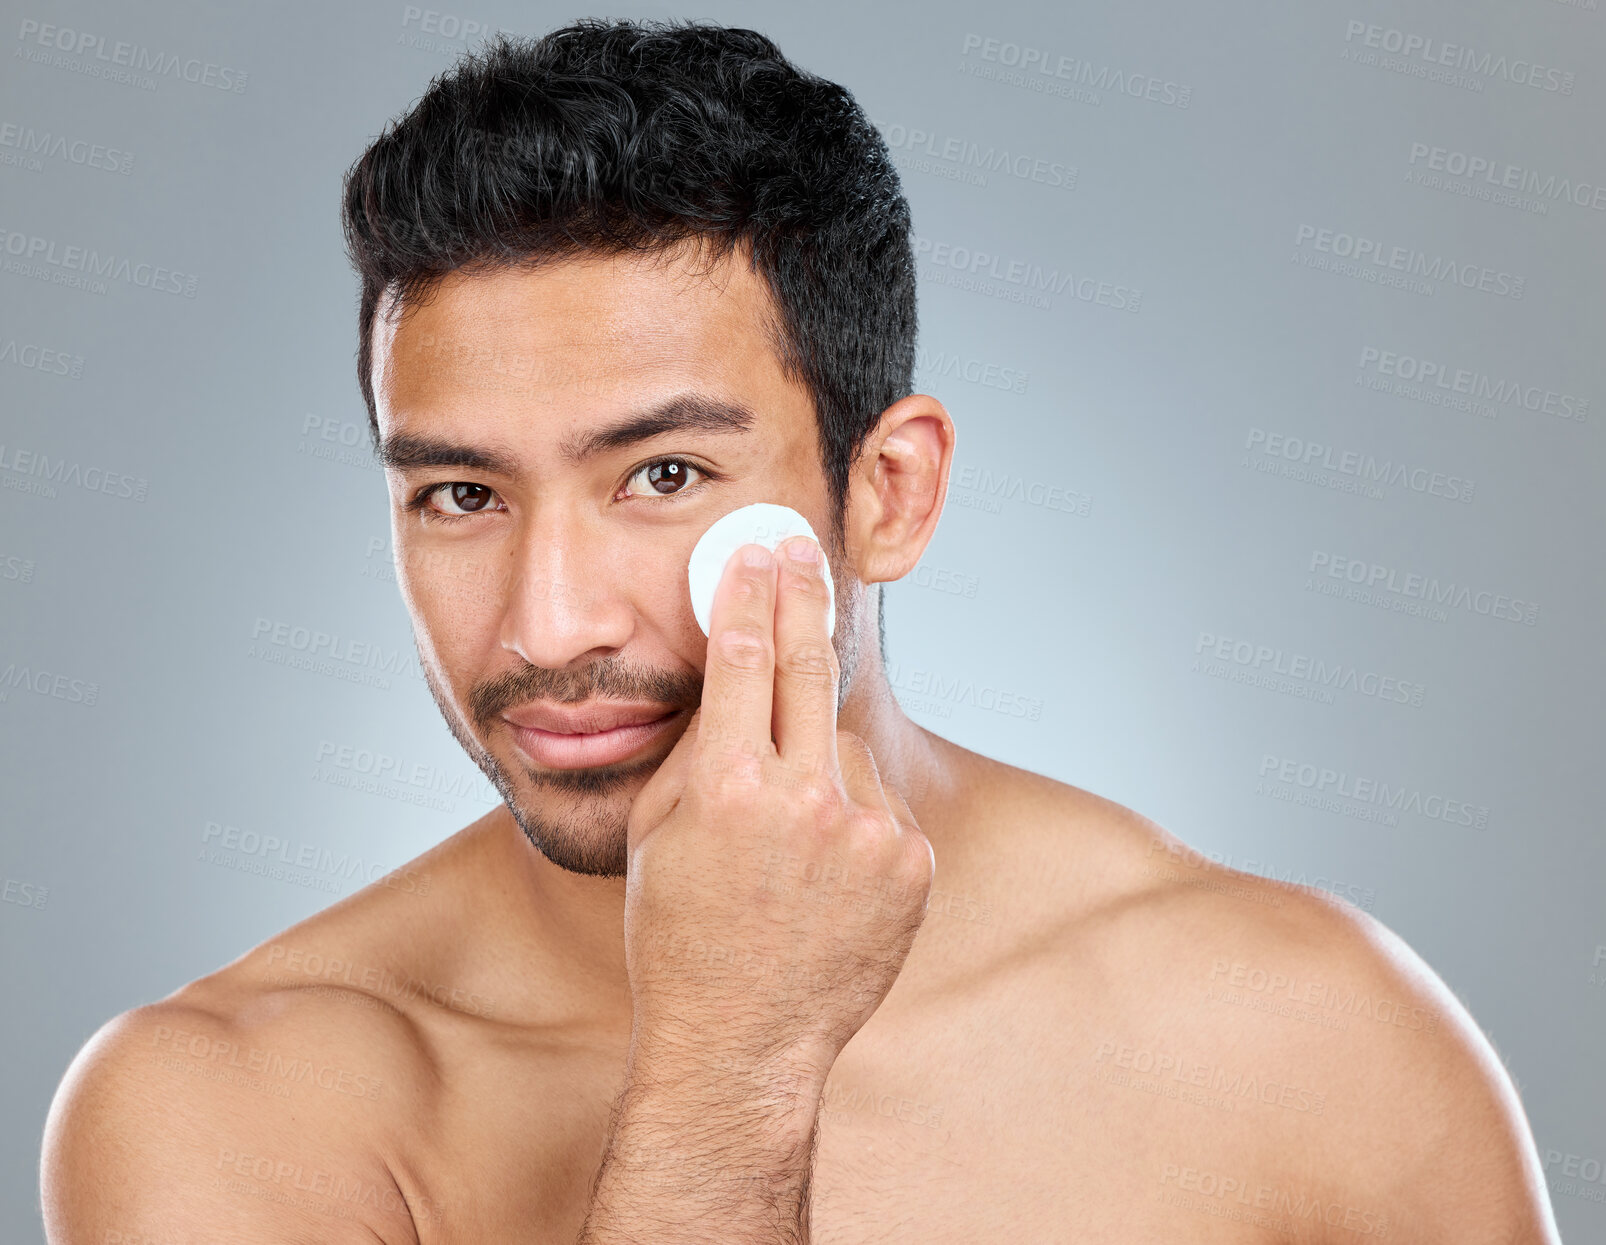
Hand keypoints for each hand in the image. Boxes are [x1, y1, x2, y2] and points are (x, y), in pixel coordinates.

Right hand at [623, 535, 934, 1084]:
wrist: (742, 1042)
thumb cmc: (679, 938)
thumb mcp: (655, 836)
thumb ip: (696, 752)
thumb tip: (733, 683)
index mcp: (727, 786)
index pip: (743, 655)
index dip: (749, 591)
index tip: (755, 550)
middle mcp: (802, 799)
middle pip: (810, 665)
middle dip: (803, 596)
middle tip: (801, 550)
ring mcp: (866, 832)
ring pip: (844, 746)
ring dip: (818, 762)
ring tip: (787, 838)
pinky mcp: (910, 864)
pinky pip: (878, 803)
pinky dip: (853, 816)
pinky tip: (822, 870)